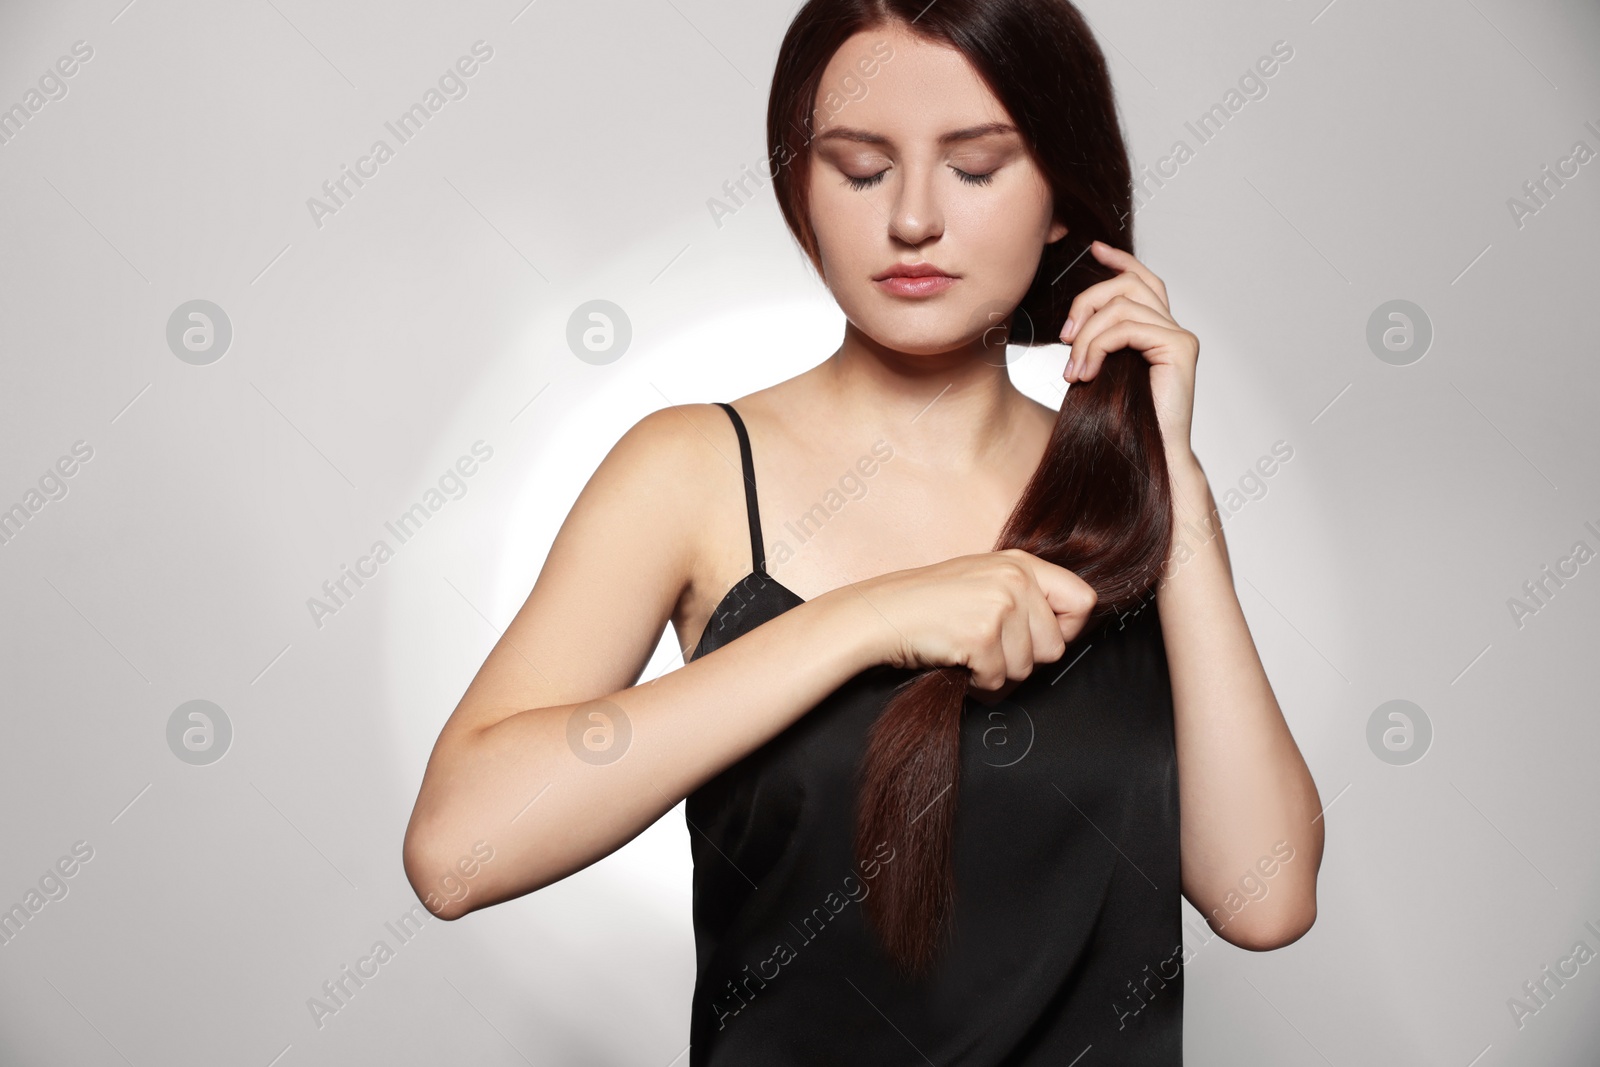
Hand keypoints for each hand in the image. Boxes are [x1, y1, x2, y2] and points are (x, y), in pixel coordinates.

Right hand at [844, 549, 1097, 699]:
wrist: (881, 614)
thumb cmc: (928, 603)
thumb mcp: (984, 579)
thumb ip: (1024, 595)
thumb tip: (1065, 632)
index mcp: (1021, 563)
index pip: (1083, 601)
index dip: (1066, 629)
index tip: (1038, 638)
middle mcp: (1016, 578)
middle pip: (1055, 646)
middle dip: (1024, 660)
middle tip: (989, 648)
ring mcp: (1000, 605)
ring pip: (1027, 668)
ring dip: (997, 673)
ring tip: (968, 652)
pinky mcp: (981, 635)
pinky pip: (998, 679)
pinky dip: (977, 683)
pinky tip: (958, 661)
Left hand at [1061, 240, 1197, 463]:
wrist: (1148, 460)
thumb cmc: (1121, 424)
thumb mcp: (1100, 373)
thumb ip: (1097, 342)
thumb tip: (1072, 322)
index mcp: (1158, 332)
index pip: (1143, 280)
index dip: (1120, 260)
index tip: (1093, 248)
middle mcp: (1173, 329)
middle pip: (1128, 284)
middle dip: (1086, 303)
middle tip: (1064, 339)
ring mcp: (1180, 336)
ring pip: (1122, 305)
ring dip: (1086, 336)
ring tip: (1074, 372)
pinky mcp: (1179, 347)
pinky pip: (1126, 326)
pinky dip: (1098, 346)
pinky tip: (1086, 374)